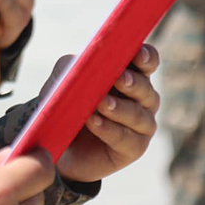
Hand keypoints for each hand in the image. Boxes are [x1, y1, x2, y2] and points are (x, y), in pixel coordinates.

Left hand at [56, 44, 160, 182]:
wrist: (57, 142)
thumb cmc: (67, 103)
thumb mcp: (65, 79)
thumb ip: (74, 66)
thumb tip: (84, 61)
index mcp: (131, 75)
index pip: (147, 62)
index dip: (146, 57)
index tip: (138, 55)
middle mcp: (142, 100)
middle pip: (146, 89)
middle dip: (133, 83)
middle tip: (119, 78)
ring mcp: (141, 126)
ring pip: (138, 115)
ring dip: (119, 108)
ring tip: (100, 103)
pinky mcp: (133, 149)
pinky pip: (126, 139)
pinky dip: (109, 129)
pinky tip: (93, 121)